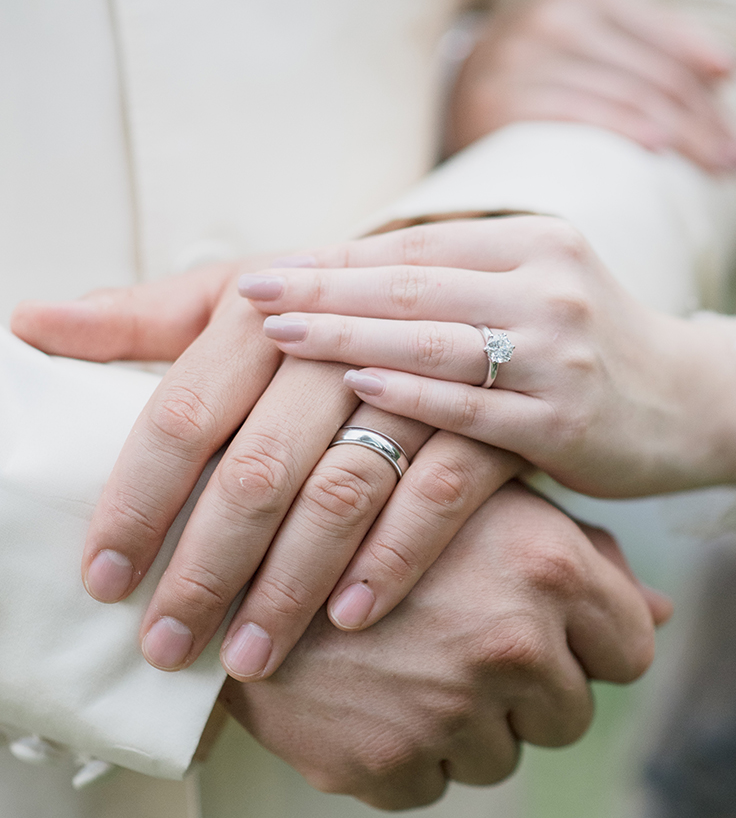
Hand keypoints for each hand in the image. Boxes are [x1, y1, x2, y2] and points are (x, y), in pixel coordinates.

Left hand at [11, 260, 521, 678]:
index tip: (105, 577)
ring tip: (248, 655)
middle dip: (206, 566)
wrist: (432, 293)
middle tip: (168, 644)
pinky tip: (351, 616)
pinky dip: (394, 556)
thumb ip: (137, 318)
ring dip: (292, 581)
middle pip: (258, 467)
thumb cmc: (309, 309)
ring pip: (344, 490)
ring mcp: (411, 379)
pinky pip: (439, 493)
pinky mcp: (478, 416)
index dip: (138, 502)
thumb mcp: (226, 299)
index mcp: (259, 307)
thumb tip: (30, 322)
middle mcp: (334, 339)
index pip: (182, 414)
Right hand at [221, 484, 670, 810]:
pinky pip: (433, 782)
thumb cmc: (377, 505)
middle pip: (570, 709)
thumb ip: (579, 552)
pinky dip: (409, 748)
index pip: (630, 646)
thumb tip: (658, 612)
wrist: (241, 543)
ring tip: (406, 653)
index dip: (591, 641)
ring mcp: (448, 710)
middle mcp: (510, 642)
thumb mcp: (483, 498)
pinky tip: (370, 686)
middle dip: (528, 683)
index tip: (545, 628)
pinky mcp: (386, 763)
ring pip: (503, 754)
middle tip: (456, 635)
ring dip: (466, 719)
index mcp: (547, 568)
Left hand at [240, 216, 735, 498]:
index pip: (414, 245)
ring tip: (277, 336)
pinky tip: (356, 385)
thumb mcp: (532, 288)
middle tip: (250, 293)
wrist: (688, 403)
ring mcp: (560, 352)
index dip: (336, 259)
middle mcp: (548, 285)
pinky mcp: (566, 420)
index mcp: (532, 242)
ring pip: (435, 338)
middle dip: (323, 290)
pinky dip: (411, 393)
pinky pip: (472, 405)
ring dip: (348, 335)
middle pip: (414, 285)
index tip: (266, 269)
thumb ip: (452, 279)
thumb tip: (335, 277)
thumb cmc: (582, 345)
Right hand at [446, 0, 735, 173]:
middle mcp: (549, 15)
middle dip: (705, 122)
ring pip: (627, 94)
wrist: (441, 105)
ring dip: (682, 135)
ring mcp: (521, 55)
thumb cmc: (529, 87)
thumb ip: (647, 55)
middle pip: (653, 74)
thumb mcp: (585, 54)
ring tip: (715, 169)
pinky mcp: (500, 99)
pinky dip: (625, 130)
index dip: (711, 87)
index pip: (665, 42)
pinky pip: (580, 115)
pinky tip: (657, 148)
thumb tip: (728, 77)